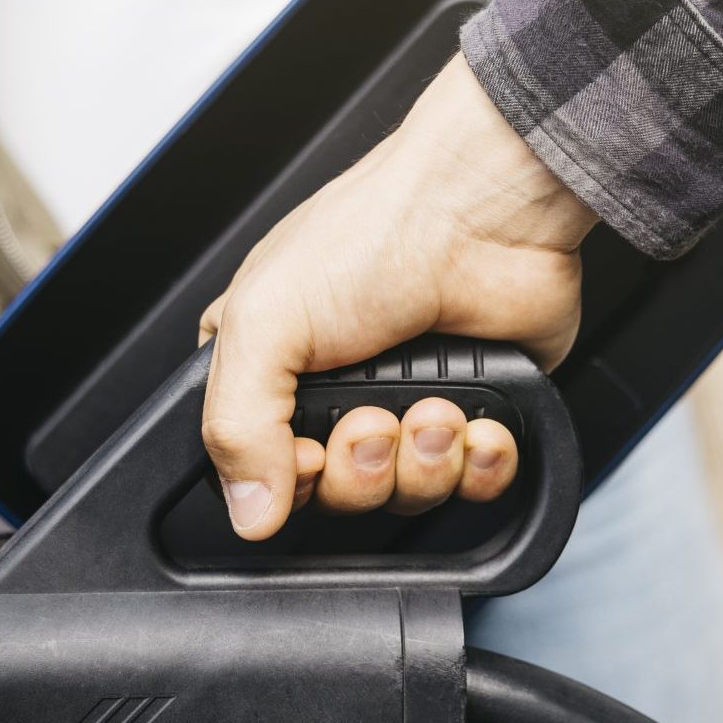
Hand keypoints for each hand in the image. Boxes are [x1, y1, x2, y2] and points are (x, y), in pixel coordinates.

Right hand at [197, 58, 594, 537]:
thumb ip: (237, 426)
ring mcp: (410, 401)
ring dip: (425, 460)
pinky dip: (481, 463)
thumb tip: (247, 512)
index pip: (263, 474)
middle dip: (364, 468)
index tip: (308, 453)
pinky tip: (477, 420)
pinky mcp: (478, 409)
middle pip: (339, 496)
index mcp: (272, 369)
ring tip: (434, 404)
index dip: (293, 482)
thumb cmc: (375, 232)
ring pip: (408, 494)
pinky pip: (477, 482)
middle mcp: (339, 392)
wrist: (486, 210)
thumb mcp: (263, 322)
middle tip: (377, 418)